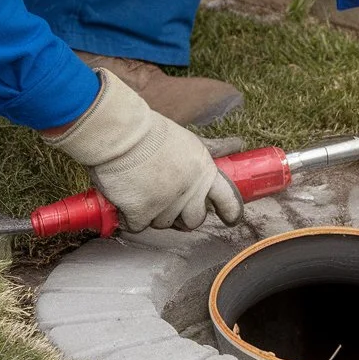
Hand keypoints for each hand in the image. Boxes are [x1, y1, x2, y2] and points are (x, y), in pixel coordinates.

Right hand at [43, 69, 243, 231]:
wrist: (120, 133)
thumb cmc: (152, 133)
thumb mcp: (189, 140)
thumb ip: (213, 149)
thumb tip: (238, 144)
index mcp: (204, 170)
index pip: (228, 199)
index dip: (230, 211)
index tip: (230, 218)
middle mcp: (189, 189)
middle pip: (194, 220)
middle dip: (182, 216)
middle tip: (166, 200)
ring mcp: (166, 202)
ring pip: (163, 224)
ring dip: (152, 213)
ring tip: (141, 189)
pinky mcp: (141, 211)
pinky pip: (138, 226)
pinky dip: (129, 216)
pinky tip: (126, 198)